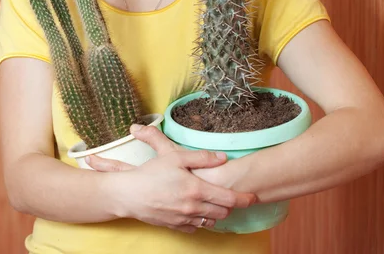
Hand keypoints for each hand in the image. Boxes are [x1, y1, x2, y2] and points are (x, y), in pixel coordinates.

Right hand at [87, 124, 256, 232]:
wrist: (129, 194)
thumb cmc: (152, 172)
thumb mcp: (175, 157)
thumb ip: (201, 157)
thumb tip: (223, 157)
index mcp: (196, 189)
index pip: (229, 199)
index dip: (244, 198)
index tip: (253, 196)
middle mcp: (193, 207)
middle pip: (223, 212)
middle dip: (230, 205)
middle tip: (231, 195)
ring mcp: (185, 219)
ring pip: (211, 221)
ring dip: (216, 213)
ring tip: (214, 201)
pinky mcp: (176, 226)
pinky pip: (196, 227)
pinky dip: (201, 220)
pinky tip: (197, 209)